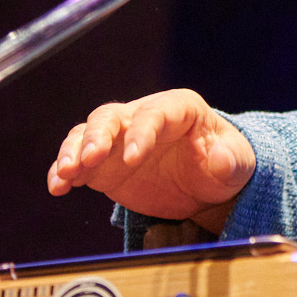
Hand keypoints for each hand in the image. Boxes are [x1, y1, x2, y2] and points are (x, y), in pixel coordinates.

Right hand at [45, 88, 255, 229]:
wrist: (207, 185)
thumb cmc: (224, 164)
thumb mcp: (238, 164)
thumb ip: (230, 161)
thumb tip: (220, 159)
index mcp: (177, 109)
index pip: (154, 114)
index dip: (141, 132)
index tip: (133, 158)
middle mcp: (141, 117)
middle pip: (111, 117)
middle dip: (97, 137)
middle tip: (88, 160)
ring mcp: (118, 140)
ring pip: (86, 135)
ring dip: (72, 152)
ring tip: (65, 174)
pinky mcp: (103, 165)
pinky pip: (77, 163)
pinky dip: (64, 173)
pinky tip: (58, 188)